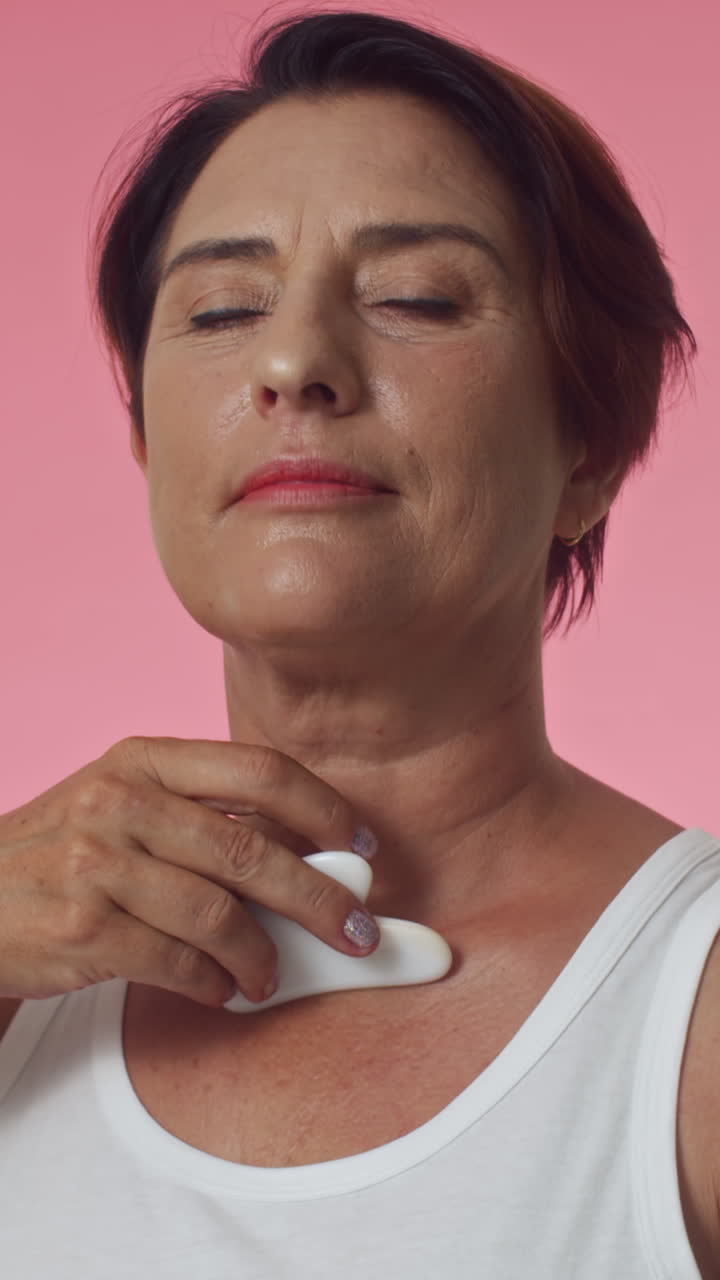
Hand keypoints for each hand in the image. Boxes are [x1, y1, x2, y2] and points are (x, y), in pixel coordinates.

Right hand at [0, 736, 379, 1006]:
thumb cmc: (63, 855)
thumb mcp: (123, 807)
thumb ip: (203, 819)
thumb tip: (308, 855)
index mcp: (145, 761)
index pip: (258, 769)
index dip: (322, 808)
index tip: (362, 846)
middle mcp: (123, 801)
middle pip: (251, 849)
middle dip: (319, 898)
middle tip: (358, 932)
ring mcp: (98, 864)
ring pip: (219, 914)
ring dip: (263, 957)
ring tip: (270, 978)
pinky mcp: (83, 928)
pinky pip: (178, 963)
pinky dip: (213, 984)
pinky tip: (221, 990)